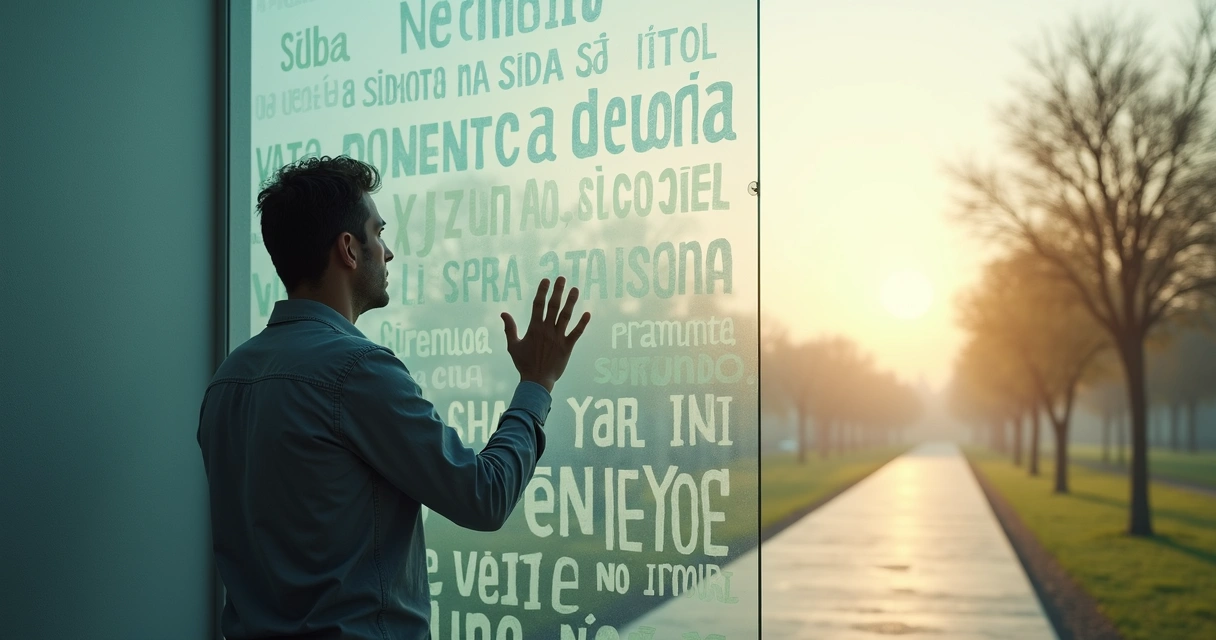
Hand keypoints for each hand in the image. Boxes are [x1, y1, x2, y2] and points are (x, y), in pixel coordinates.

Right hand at [500, 277, 590, 393]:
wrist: (537, 381)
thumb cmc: (524, 364)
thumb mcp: (513, 346)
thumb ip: (509, 329)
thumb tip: (503, 313)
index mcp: (534, 328)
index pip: (538, 305)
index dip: (542, 291)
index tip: (546, 280)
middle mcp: (547, 330)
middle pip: (553, 306)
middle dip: (557, 291)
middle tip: (561, 278)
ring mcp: (558, 338)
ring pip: (566, 316)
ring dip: (571, 302)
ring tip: (575, 289)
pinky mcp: (567, 347)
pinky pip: (576, 333)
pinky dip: (582, 324)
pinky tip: (587, 313)